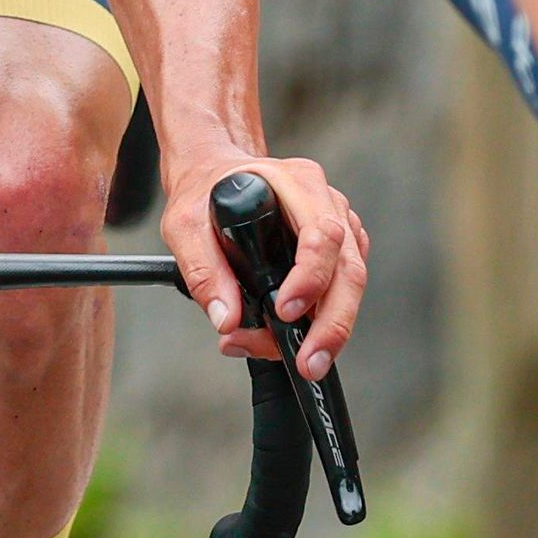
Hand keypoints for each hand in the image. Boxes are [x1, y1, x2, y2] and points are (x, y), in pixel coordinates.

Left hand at [161, 152, 369, 379]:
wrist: (213, 176)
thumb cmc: (204, 193)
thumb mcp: (184, 225)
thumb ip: (202, 272)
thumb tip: (228, 319)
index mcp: (295, 182)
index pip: (320, 235)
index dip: (310, 278)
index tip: (285, 311)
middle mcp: (324, 201)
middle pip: (349, 267)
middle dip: (332, 322)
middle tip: (309, 361)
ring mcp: (337, 223)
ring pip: (352, 282)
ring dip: (330, 327)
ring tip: (298, 358)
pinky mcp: (338, 247)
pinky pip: (343, 287)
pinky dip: (322, 318)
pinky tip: (292, 333)